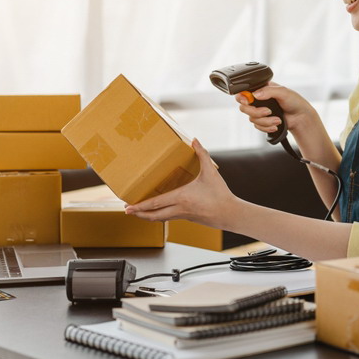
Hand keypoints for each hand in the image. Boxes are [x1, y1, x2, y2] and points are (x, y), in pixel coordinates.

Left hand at [125, 139, 240, 229]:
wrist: (231, 214)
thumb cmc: (220, 194)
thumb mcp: (210, 172)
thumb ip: (202, 154)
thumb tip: (194, 140)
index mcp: (181, 197)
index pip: (155, 204)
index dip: (141, 206)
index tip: (129, 207)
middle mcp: (179, 208)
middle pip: (154, 215)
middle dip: (139, 214)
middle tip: (128, 211)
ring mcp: (183, 215)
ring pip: (161, 218)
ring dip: (148, 216)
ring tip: (139, 212)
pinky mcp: (189, 219)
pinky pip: (170, 217)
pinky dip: (160, 215)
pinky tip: (159, 211)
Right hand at [236, 82, 316, 135]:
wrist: (301, 118)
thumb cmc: (295, 102)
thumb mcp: (283, 92)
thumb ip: (269, 91)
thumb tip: (255, 94)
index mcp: (262, 89)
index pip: (244, 92)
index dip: (242, 97)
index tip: (247, 101)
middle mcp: (258, 100)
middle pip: (244, 107)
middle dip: (256, 112)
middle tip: (268, 111)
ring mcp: (260, 111)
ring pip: (252, 119)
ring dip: (265, 121)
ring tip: (278, 119)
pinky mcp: (262, 122)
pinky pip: (257, 127)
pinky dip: (267, 127)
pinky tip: (276, 124)